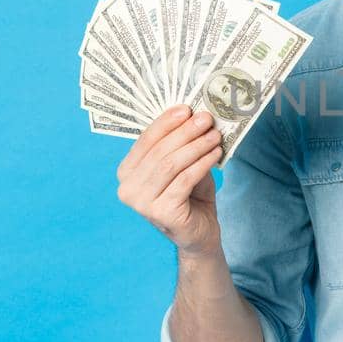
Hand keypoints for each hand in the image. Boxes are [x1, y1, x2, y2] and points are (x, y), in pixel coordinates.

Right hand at [116, 105, 225, 254]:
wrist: (198, 233)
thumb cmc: (189, 195)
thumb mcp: (181, 164)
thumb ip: (178, 143)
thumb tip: (191, 113)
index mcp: (126, 172)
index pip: (145, 140)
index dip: (165, 122)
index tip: (186, 108)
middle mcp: (127, 188)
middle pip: (159, 151)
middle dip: (185, 132)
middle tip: (206, 119)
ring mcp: (141, 203)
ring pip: (171, 164)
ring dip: (196, 146)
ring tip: (214, 135)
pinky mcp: (161, 213)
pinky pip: (184, 179)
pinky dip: (202, 163)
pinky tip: (215, 154)